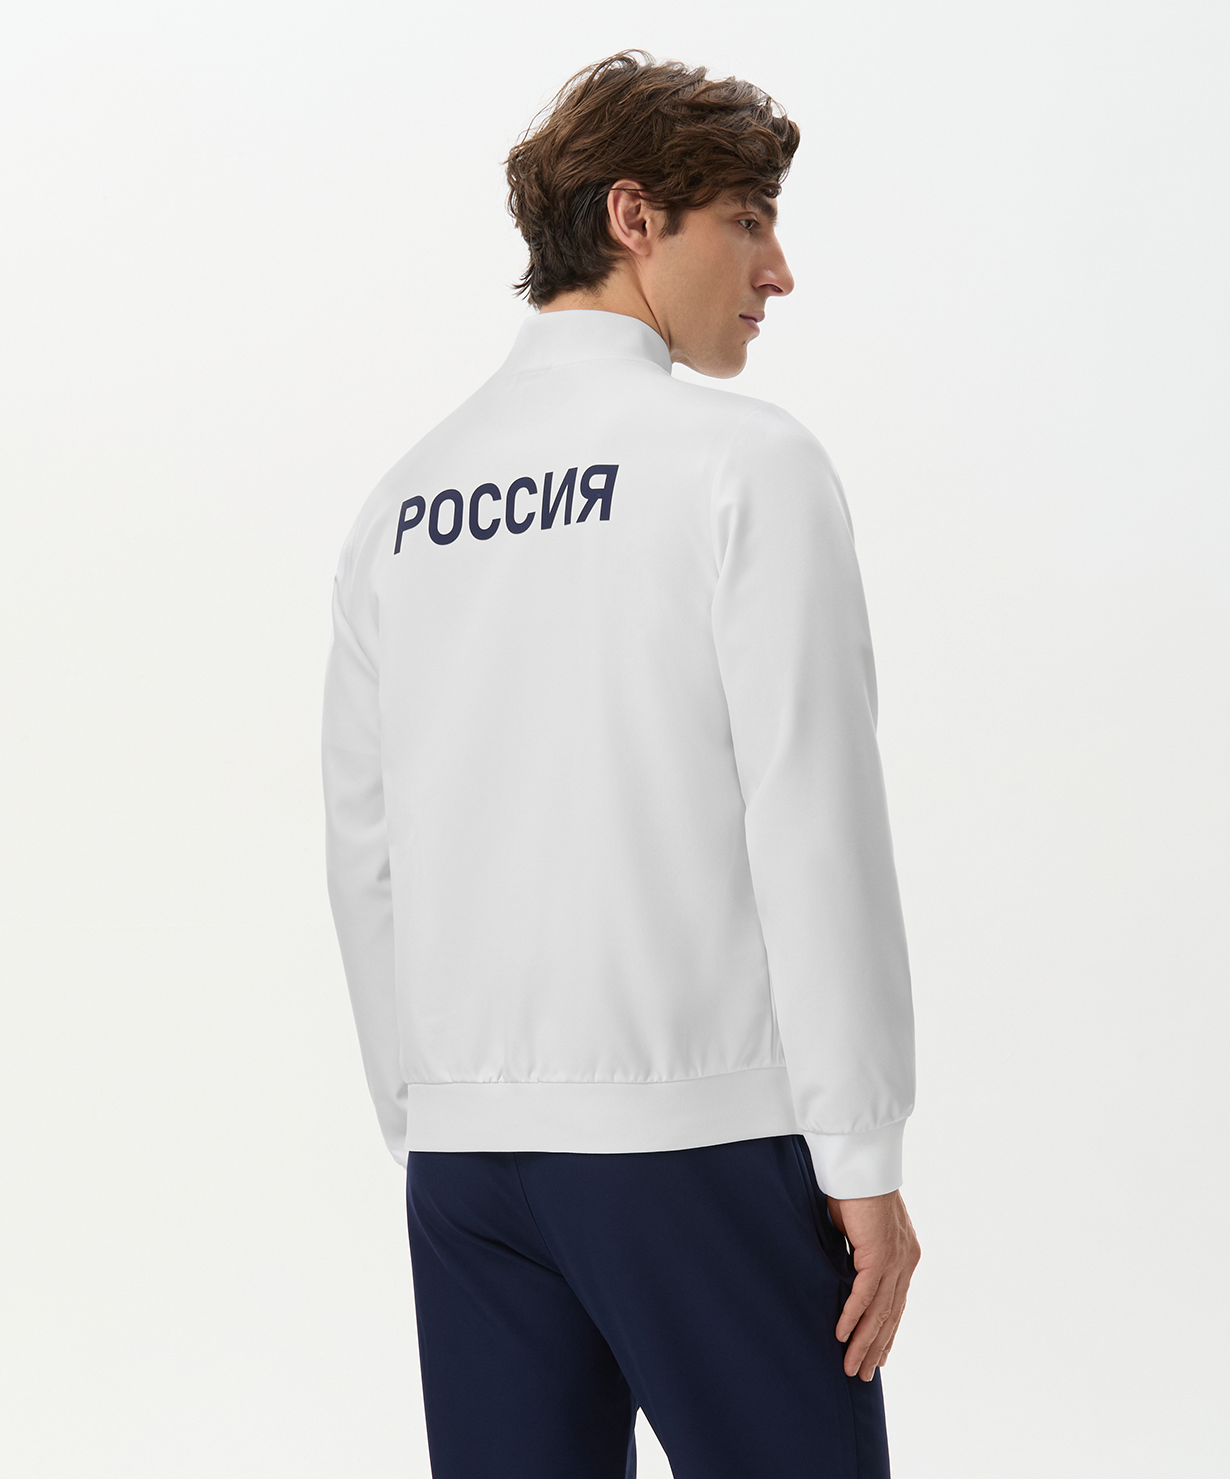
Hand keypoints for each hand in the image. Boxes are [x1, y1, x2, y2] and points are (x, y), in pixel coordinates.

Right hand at [827, 1190, 919, 1380]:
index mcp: (905, 1255)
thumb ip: (857, 1254)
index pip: (896, 1303)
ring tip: (851, 1366)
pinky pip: (865, 1295)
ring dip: (863, 1342)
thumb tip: (843, 1273)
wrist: (862, 1165)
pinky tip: (842, 1335)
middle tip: (863, 1373)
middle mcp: (905, 1262)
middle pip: (891, 1314)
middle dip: (876, 1346)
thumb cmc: (856, 1189)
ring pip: (879, 1312)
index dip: (886, 1331)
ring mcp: (895, 1260)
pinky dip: (852, 1316)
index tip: (878, 1354)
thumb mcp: (859, 1230)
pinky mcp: (879, 1256)